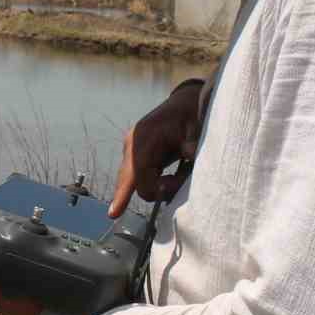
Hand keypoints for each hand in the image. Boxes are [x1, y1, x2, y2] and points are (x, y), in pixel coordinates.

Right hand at [110, 80, 204, 217]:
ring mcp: (130, 148)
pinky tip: (169, 177)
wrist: (184, 102)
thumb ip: (192, 146)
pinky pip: (136, 175)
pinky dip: (151, 181)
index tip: (119, 213)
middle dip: (153, 190)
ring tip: (178, 174)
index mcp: (144, 139)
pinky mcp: (134, 152)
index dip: (131, 194)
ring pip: (133, 180)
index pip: (135, 174)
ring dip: (155, 185)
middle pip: (130, 181)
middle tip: (178, 183)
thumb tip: (192, 157)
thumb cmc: (189, 115)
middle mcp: (131, 144)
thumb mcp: (195, 130)